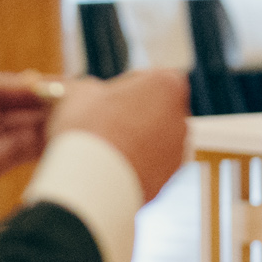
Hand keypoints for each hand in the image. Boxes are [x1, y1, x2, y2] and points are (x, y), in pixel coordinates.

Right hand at [47, 67, 187, 201]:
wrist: (92, 183)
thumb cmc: (89, 130)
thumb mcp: (81, 92)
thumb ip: (92, 87)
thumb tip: (89, 92)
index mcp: (167, 87)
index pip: (154, 78)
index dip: (129, 84)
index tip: (109, 95)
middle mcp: (181, 118)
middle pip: (156, 110)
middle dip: (134, 113)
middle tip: (103, 120)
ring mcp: (177, 152)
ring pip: (155, 139)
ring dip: (135, 140)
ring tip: (101, 146)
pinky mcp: (168, 179)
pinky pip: (150, 165)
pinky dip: (134, 164)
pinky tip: (108, 167)